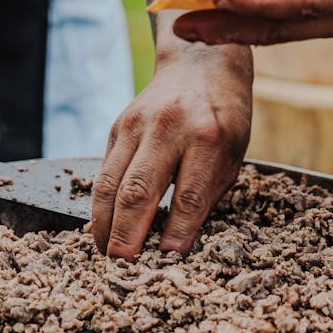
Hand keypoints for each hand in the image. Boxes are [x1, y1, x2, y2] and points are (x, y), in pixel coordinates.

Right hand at [91, 45, 252, 260]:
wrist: (200, 65)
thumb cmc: (224, 119)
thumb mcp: (231, 156)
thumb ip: (205, 196)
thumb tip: (177, 245)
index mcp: (208, 138)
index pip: (188, 196)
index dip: (176, 234)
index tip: (167, 261)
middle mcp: (168, 129)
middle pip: (139, 190)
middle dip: (127, 234)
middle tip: (122, 267)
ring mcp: (136, 125)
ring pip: (110, 183)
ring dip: (105, 224)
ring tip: (106, 254)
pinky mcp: (117, 128)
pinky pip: (103, 173)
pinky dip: (101, 205)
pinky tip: (104, 228)